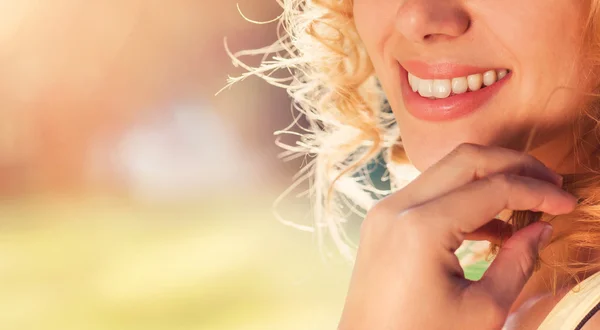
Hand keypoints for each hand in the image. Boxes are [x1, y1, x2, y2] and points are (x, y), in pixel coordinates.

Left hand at [337, 144, 576, 329]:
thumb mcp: (482, 310)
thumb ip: (517, 262)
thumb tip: (540, 227)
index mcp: (422, 228)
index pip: (494, 188)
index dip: (538, 191)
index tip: (568, 203)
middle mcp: (398, 207)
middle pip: (467, 160)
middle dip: (515, 165)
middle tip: (550, 184)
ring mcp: (385, 210)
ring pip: (446, 170)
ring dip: (489, 178)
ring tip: (527, 202)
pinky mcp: (382, 220)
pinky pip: (429, 193)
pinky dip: (463, 198)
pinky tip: (493, 225)